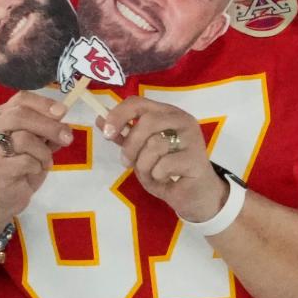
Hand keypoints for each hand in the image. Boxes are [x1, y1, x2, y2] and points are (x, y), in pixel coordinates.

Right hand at [0, 92, 72, 236]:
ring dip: (43, 151)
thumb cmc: (17, 166)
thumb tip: (64, 120)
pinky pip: (26, 161)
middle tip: (67, 137)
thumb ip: (46, 130)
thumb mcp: (34, 144)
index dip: (44, 103)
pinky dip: (37, 166)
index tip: (63, 112)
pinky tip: (35, 171)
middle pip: (21, 115)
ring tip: (45, 161)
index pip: (21, 99)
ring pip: (24, 138)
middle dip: (49, 125)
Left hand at [97, 96, 228, 223]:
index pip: (138, 102)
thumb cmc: (167, 171)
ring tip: (152, 174)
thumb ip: (124, 136)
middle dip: (130, 146)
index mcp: (166, 113)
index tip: (107, 134)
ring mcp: (191, 138)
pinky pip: (164, 164)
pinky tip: (167, 179)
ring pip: (154, 144)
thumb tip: (100, 120)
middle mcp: (181, 120)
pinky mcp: (196, 158)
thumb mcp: (140, 153)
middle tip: (126, 163)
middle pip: (146, 121)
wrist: (194, 196)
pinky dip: (157, 176)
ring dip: (144, 165)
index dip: (119, 115)